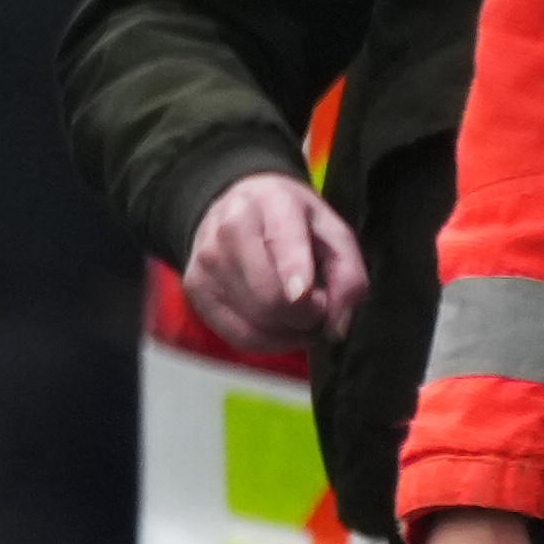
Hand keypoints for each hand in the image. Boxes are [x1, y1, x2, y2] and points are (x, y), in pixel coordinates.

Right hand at [181, 173, 369, 355]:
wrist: (238, 205)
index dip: (294, 274)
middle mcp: (229, 228)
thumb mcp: (333, 232)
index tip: (304, 294)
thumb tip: (336, 326)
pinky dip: (267, 341)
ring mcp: (206, 260)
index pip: (281, 245)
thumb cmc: (292, 220)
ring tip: (298, 312)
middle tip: (318, 306)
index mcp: (271, 202)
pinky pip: (238, 336)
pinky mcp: (195, 288)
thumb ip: (349, 276)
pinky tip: (279, 327)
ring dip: (288, 331)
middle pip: (269, 298)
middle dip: (305, 316)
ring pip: (256, 324)